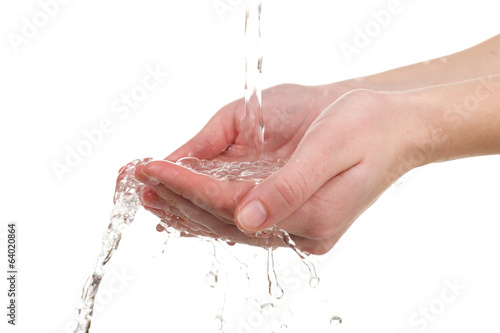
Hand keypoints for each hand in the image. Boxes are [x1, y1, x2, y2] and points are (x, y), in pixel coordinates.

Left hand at [138, 87, 417, 253]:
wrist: (393, 126)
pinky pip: (238, 215)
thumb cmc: (367, 128)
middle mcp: (299, 229)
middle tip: (136, 179)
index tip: (154, 168)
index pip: (234, 207)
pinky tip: (179, 202)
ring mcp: (294, 225)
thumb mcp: (331, 149)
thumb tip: (246, 220)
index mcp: (312, 217)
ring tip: (146, 188)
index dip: (191, 188)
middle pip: (224, 220)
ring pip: (226, 222)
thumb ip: (289, 187)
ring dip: (184, 205)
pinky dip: (205, 207)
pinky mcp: (288, 213)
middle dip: (177, 198)